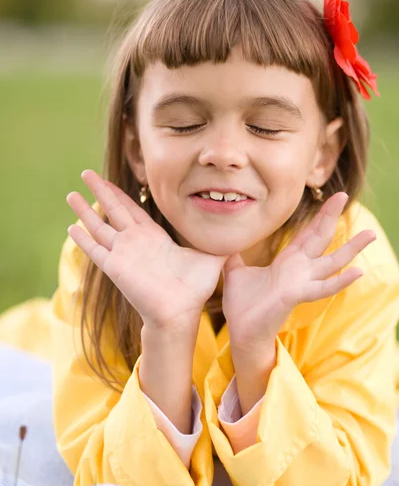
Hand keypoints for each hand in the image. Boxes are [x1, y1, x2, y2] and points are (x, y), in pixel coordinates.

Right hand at [66, 170, 228, 336]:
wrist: (182, 312)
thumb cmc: (195, 289)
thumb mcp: (210, 257)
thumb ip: (220, 241)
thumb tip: (241, 231)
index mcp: (154, 237)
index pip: (133, 209)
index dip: (121, 194)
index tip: (109, 180)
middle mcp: (135, 242)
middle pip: (113, 209)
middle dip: (100, 191)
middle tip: (85, 173)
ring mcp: (124, 254)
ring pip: (100, 226)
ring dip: (85, 210)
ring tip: (70, 194)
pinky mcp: (116, 267)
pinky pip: (96, 250)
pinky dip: (84, 239)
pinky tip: (71, 227)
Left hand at [221, 192, 376, 348]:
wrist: (241, 332)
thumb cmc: (242, 305)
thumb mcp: (235, 272)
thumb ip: (234, 255)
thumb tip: (223, 240)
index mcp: (287, 261)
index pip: (307, 233)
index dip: (319, 215)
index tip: (331, 196)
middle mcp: (299, 269)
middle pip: (320, 237)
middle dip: (331, 216)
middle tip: (346, 193)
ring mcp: (302, 282)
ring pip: (332, 261)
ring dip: (352, 248)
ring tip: (371, 234)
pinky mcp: (297, 296)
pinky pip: (323, 287)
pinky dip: (340, 281)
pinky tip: (357, 272)